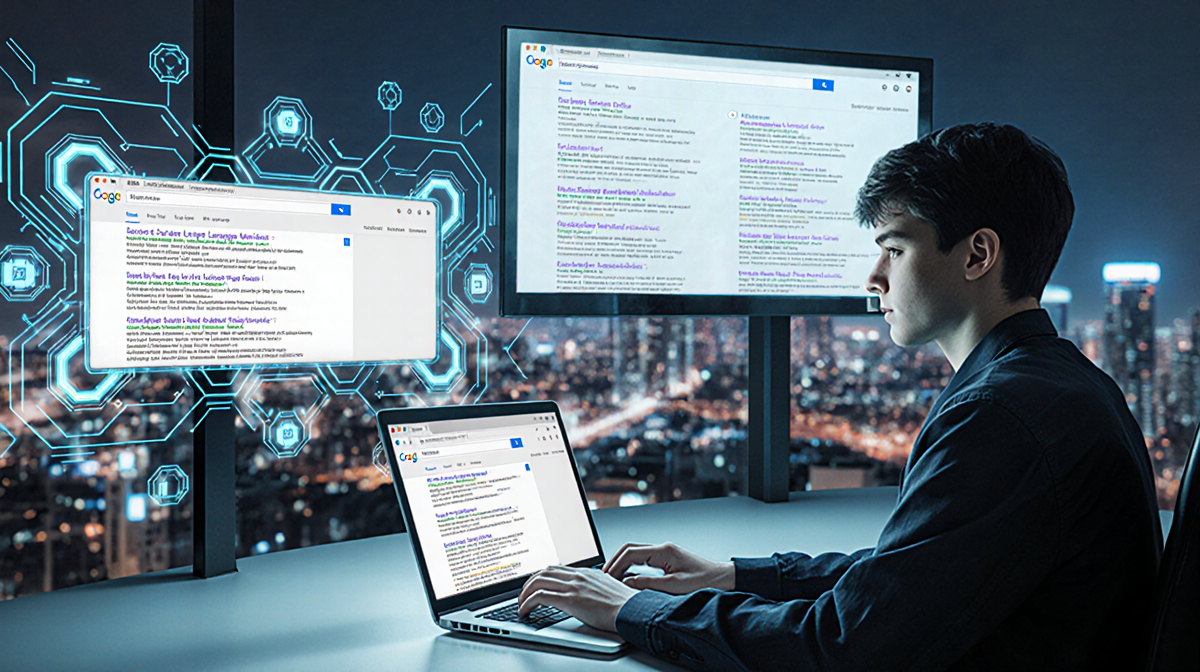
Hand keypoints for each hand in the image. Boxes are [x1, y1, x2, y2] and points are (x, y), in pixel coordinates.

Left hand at [517, 565, 637, 632]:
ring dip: (525, 592)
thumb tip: (588, 596)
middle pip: (544, 571)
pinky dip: (527, 603)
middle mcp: (578, 576)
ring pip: (538, 581)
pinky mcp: (570, 599)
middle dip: (530, 582)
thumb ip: (595, 589)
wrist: (633, 610)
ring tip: (521, 603)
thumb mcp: (608, 590)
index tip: (536, 583)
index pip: (557, 568)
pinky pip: (540, 597)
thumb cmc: (625, 605)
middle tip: (524, 593)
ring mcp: (573, 586)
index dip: (542, 575)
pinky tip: (525, 611)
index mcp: (587, 573)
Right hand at [603, 542, 734, 594]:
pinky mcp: (667, 558)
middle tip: (605, 575)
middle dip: (615, 561)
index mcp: (663, 551)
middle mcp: (663, 548)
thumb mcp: (673, 586)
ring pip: (636, 552)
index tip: (607, 577)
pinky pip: (644, 558)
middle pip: (630, 549)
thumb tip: (627, 583)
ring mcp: (665, 552)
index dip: (616, 565)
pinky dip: (633, 565)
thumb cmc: (703, 581)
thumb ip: (648, 584)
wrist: (722, 578)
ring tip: (613, 577)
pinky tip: (629, 577)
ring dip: (623, 563)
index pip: (631, 553)